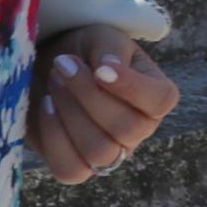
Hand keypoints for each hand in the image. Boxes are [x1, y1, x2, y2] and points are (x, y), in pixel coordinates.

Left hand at [33, 27, 175, 184]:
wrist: (50, 67)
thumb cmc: (84, 51)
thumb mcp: (101, 38)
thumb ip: (110, 49)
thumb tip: (108, 67)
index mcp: (154, 96)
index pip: (160, 101)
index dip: (132, 88)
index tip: (100, 67)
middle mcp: (138, 130)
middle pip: (127, 129)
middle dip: (89, 95)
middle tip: (63, 65)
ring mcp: (109, 153)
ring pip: (100, 151)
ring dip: (70, 114)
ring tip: (54, 82)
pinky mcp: (74, 166)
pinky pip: (70, 168)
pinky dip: (54, 136)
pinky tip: (46, 106)